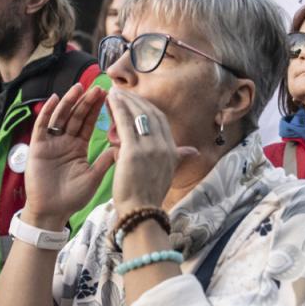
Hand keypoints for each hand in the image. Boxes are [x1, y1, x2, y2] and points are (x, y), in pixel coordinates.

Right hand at [22, 84, 114, 227]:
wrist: (52, 212)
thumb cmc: (72, 198)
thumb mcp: (93, 178)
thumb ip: (104, 161)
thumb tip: (122, 146)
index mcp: (78, 147)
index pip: (88, 123)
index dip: (96, 110)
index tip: (106, 96)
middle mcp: (64, 142)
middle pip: (75, 116)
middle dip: (85, 102)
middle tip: (97, 87)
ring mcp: (50, 143)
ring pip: (60, 117)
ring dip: (68, 102)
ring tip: (79, 88)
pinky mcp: (38, 147)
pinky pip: (42, 126)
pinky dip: (47, 113)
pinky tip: (54, 99)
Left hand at [104, 90, 197, 213]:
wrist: (141, 213)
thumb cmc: (149, 195)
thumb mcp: (168, 173)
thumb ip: (178, 157)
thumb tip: (193, 151)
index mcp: (172, 150)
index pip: (161, 120)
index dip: (147, 107)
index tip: (135, 100)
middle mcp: (164, 146)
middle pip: (150, 113)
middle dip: (136, 100)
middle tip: (122, 92)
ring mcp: (150, 148)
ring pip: (137, 115)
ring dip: (125, 100)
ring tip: (115, 93)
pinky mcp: (134, 151)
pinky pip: (125, 123)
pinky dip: (119, 108)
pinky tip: (111, 100)